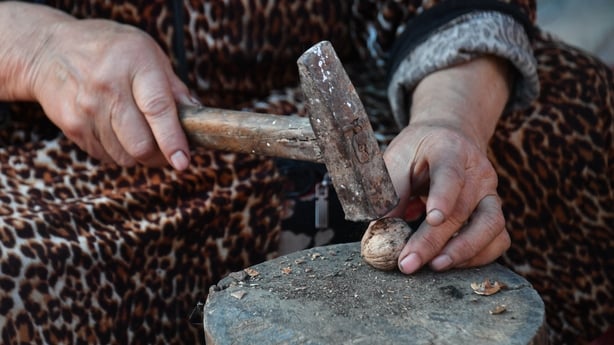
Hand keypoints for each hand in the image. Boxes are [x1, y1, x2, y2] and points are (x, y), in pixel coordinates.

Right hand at [9, 4, 194, 168]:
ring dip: (139, 155)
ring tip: (140, 134)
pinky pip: (106, 156)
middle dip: (160, 156)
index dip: (172, 140)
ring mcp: (86, 108)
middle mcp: (108, 86)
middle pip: (140, 143)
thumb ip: (174, 87)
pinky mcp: (72, 126)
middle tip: (169, 151)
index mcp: (135, 63)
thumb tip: (198, 117)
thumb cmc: (111, 51)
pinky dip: (118, 152)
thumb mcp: (148, 53)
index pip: (158, 109)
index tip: (183, 161)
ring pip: (124, 156)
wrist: (50, 51)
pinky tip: (116, 130)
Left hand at [385, 56, 512, 273]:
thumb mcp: (398, 159)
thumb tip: (379, 230)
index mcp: (450, 150)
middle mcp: (478, 172)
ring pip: (491, 226)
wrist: (449, 138)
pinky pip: (498, 240)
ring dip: (463, 252)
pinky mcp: (495, 212)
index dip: (443, 197)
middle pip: (462, 210)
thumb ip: (391, 192)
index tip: (432, 219)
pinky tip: (451, 264)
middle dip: (434, 241)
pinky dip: (478, 257)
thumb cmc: (418, 151)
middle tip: (409, 263)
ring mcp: (491, 193)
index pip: (450, 173)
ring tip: (434, 266)